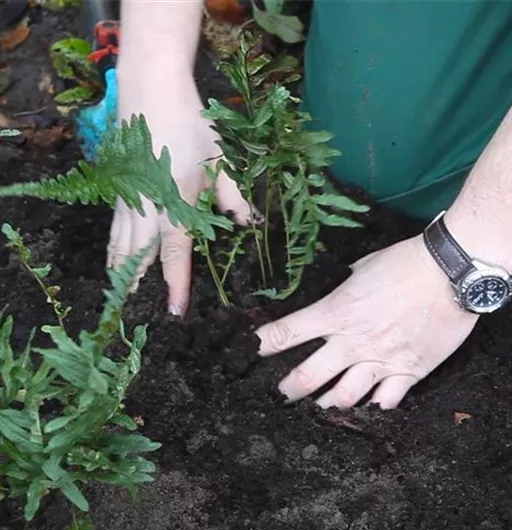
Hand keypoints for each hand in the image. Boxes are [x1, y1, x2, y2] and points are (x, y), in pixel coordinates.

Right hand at [107, 71, 251, 314]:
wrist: (151, 87)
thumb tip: (250, 224)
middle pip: (140, 256)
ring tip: (122, 296)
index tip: (175, 309)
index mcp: (175, 203)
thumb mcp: (222, 159)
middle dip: (139, 286)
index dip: (176, 284)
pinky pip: (114, 228)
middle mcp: (147, 207)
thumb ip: (235, 196)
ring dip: (122, 271)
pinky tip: (114, 259)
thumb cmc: (191, 123)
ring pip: (121, 244)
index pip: (175, 254)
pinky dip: (113, 248)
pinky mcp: (118, 187)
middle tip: (140, 314)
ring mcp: (128, 197)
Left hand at [256, 235, 478, 408]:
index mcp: (336, 312)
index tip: (248, 353)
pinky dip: (370, 410)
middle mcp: (352, 342)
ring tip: (316, 411)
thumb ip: (345, 289)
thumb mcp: (363, 268)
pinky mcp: (408, 372)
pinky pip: (385, 403)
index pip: (287, 333)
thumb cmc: (406, 262)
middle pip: (307, 378)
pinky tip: (363, 412)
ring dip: (323, 407)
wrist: (452, 272)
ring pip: (342, 398)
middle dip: (287, 391)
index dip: (262, 345)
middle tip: (279, 397)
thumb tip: (337, 297)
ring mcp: (380, 361)